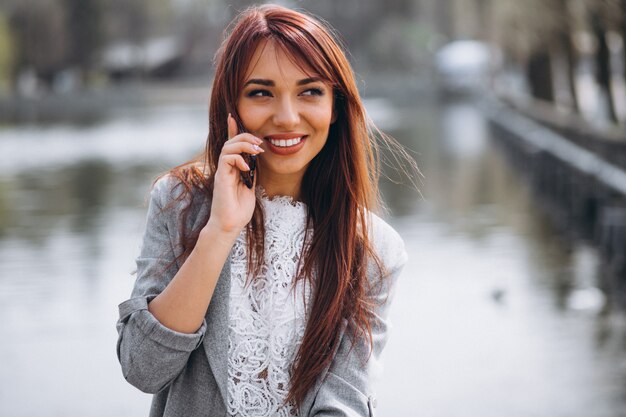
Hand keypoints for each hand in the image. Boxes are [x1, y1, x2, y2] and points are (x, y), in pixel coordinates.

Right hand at [204, 113, 263, 235]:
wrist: (230, 224)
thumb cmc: (239, 209)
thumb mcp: (250, 186)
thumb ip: (252, 172)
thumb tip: (258, 159)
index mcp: (232, 168)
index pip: (230, 144)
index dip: (231, 129)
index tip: (233, 116)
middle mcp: (225, 167)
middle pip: (230, 141)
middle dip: (245, 136)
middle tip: (259, 143)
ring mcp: (222, 171)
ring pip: (228, 147)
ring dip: (243, 144)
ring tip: (256, 151)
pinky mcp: (220, 177)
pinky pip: (226, 158)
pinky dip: (238, 158)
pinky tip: (247, 167)